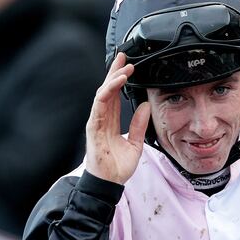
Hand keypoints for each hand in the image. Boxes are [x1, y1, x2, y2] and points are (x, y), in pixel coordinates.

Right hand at [85, 52, 150, 184]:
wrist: (110, 183)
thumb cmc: (118, 167)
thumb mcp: (136, 143)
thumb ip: (139, 125)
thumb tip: (145, 107)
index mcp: (111, 121)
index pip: (115, 95)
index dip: (121, 79)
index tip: (129, 65)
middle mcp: (102, 119)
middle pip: (107, 89)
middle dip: (115, 72)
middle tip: (123, 56)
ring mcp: (97, 122)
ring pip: (103, 93)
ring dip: (113, 78)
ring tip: (125, 68)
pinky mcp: (94, 127)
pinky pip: (100, 105)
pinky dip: (108, 92)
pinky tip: (117, 82)